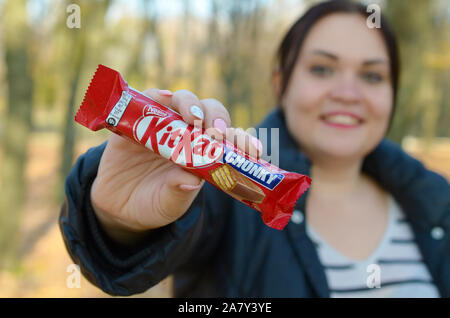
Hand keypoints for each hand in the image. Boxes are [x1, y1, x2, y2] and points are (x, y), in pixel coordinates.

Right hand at [90, 89, 261, 243]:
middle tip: (216, 131)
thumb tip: (190, 180)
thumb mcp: (168, 205)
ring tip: (191, 117)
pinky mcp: (136, 122)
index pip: (227, 140)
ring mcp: (162, 126)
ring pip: (182, 101)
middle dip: (216, 116)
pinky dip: (156, 96)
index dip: (241, 140)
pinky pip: (146, 101)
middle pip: (208, 113)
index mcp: (203, 155)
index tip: (253, 150)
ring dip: (189, 104)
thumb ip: (177, 193)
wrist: (119, 206)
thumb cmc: (153, 204)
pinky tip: (163, 98)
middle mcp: (186, 135)